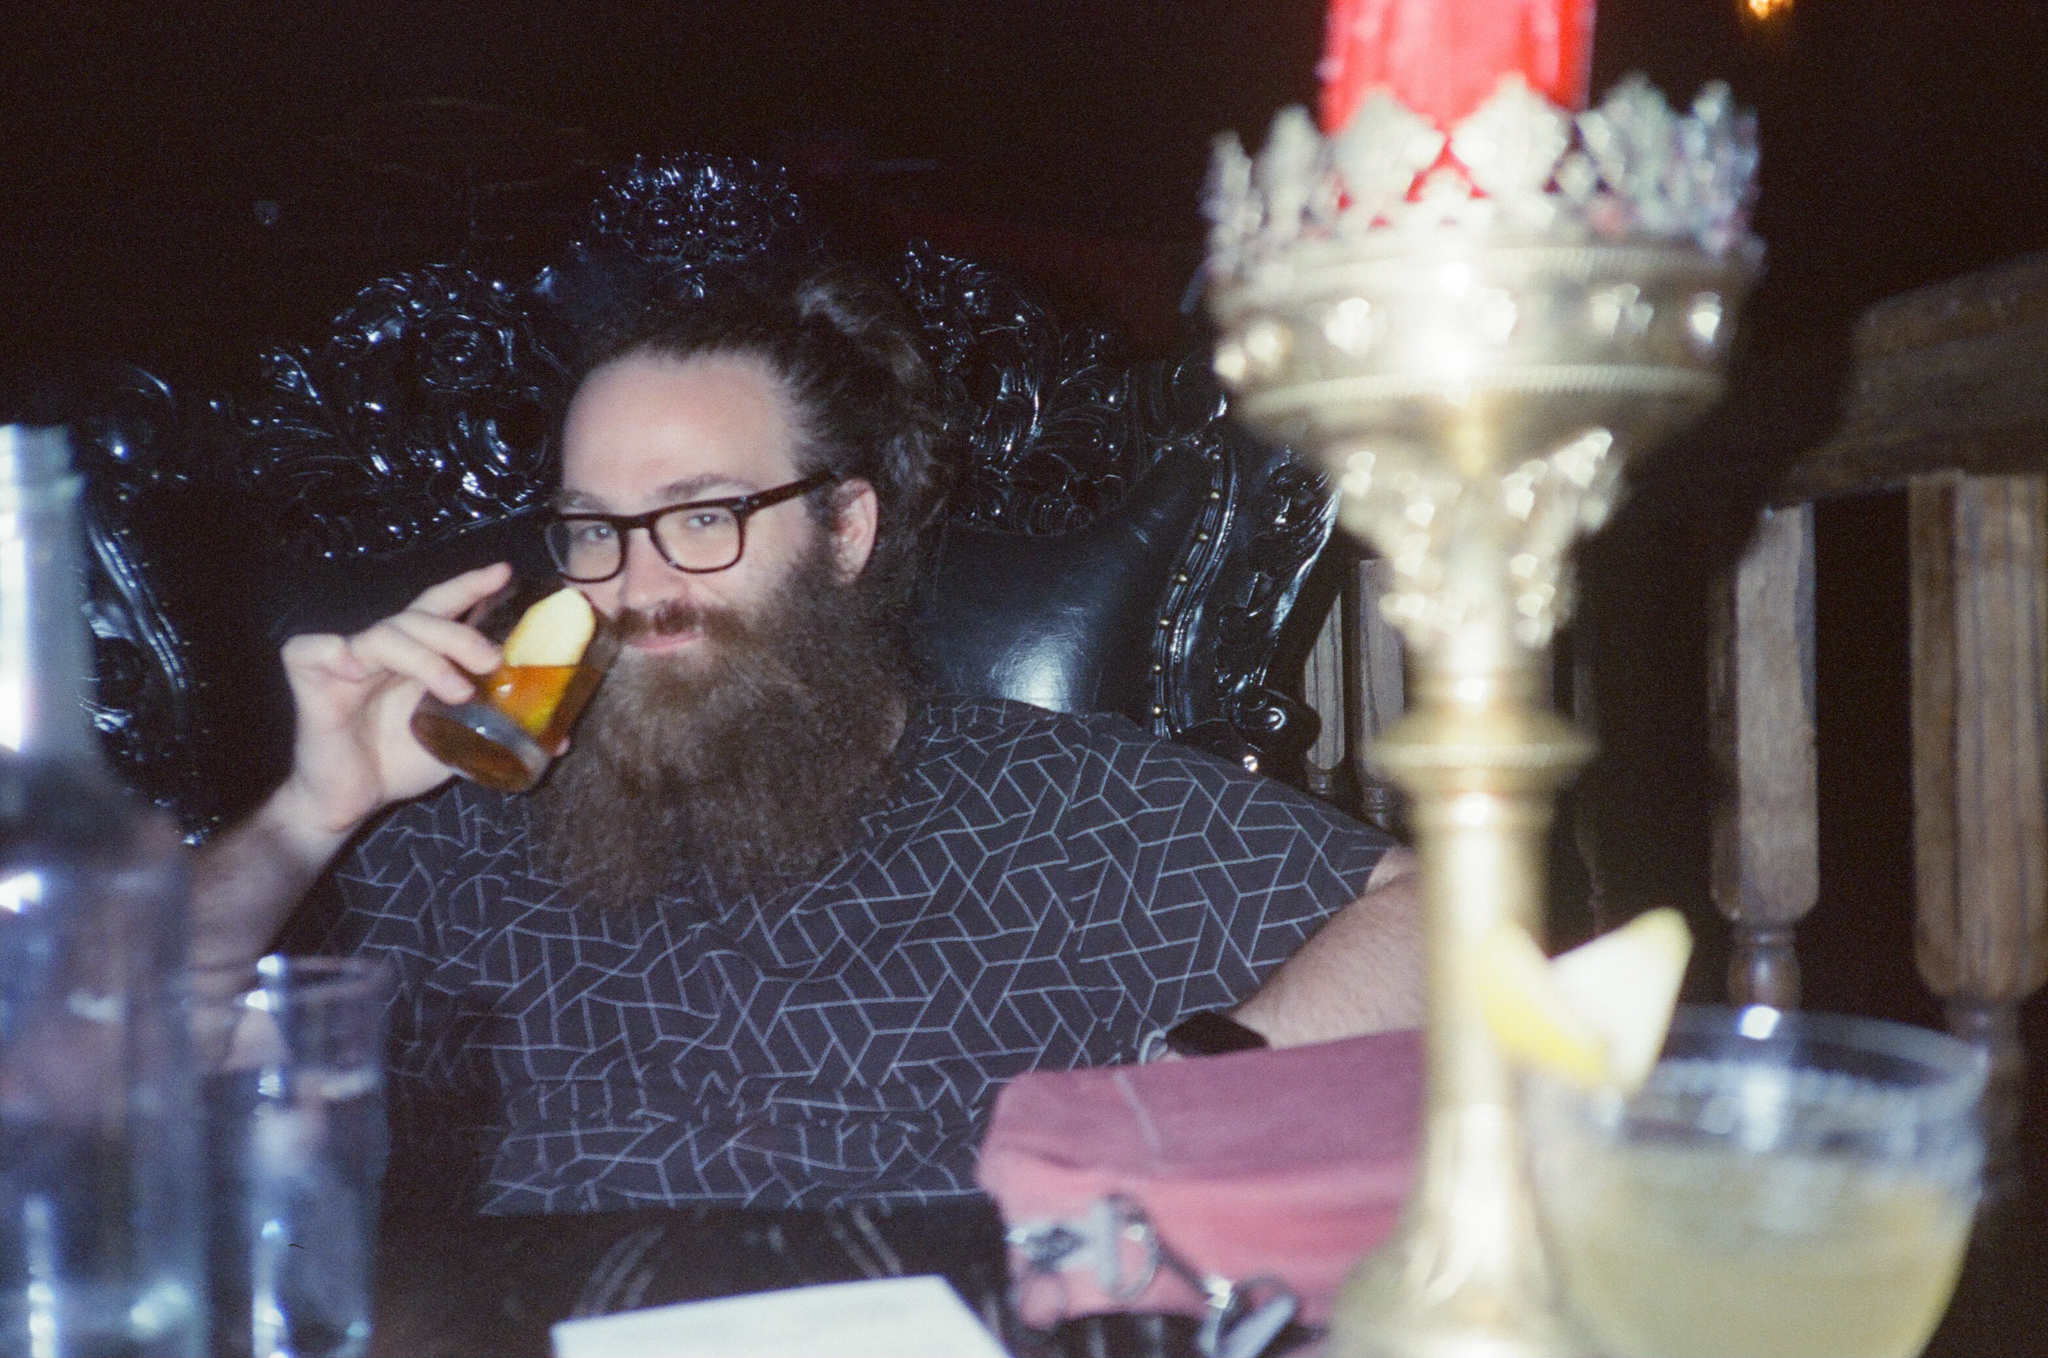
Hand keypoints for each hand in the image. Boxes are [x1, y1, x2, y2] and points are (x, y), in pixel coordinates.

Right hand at [273, 562, 510, 836]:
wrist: (350, 802)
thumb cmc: (400, 763)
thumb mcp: (460, 742)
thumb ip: (499, 731)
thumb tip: (560, 741)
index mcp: (417, 657)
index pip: (442, 608)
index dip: (469, 586)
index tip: (504, 572)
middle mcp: (384, 653)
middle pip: (419, 618)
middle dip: (460, 633)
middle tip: (492, 662)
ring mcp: (347, 666)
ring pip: (383, 634)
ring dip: (425, 658)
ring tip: (457, 690)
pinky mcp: (313, 687)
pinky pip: (308, 652)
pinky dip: (330, 651)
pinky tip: (352, 665)